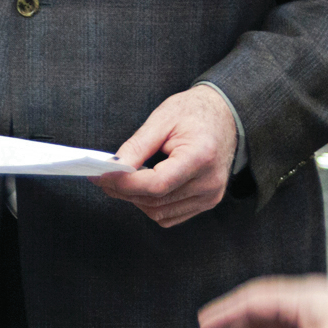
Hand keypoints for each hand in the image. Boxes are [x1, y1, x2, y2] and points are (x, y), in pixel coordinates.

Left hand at [94, 85, 237, 226]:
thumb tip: (112, 168)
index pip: (157, 184)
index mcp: (201, 157)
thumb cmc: (193, 112)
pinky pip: (169, 215)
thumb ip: (137, 146)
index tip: (102, 176)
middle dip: (124, 191)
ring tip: (121, 179)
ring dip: (135, 199)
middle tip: (101, 177)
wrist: (225, 116)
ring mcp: (210, 196)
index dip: (126, 183)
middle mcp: (209, 183)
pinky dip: (150, 205)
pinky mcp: (207, 202)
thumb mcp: (162, 119)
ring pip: (160, 212)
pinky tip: (143, 187)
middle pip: (156, 200)